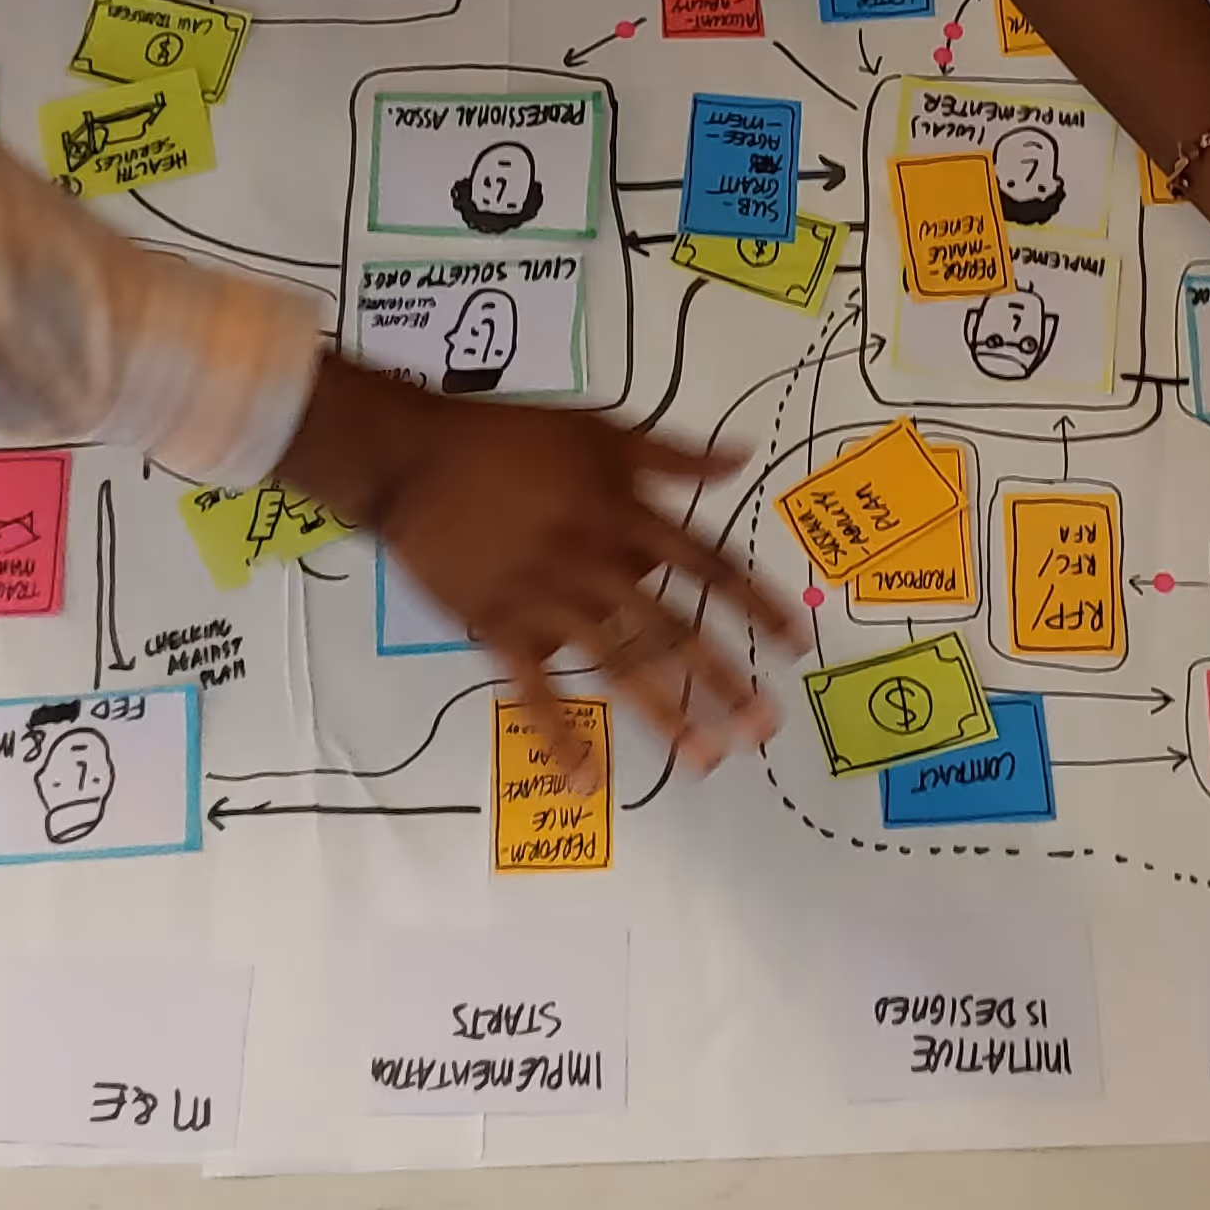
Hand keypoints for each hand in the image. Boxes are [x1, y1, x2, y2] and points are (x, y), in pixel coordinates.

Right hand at [282, 360, 793, 771]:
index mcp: (624, 514)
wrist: (414, 458)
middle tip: (763, 727)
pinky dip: (556, 733)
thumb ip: (672, 455)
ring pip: (615, 664)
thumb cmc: (511, 439)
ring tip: (704, 760)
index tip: (794, 645)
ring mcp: (546, 600)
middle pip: (671, 629)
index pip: (706, 565)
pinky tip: (584, 778)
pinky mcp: (499, 627)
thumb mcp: (600, 431)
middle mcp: (595, 563)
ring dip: (662, 714)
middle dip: (722, 679)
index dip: (754, 605)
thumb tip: (742, 457)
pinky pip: (534, 689)